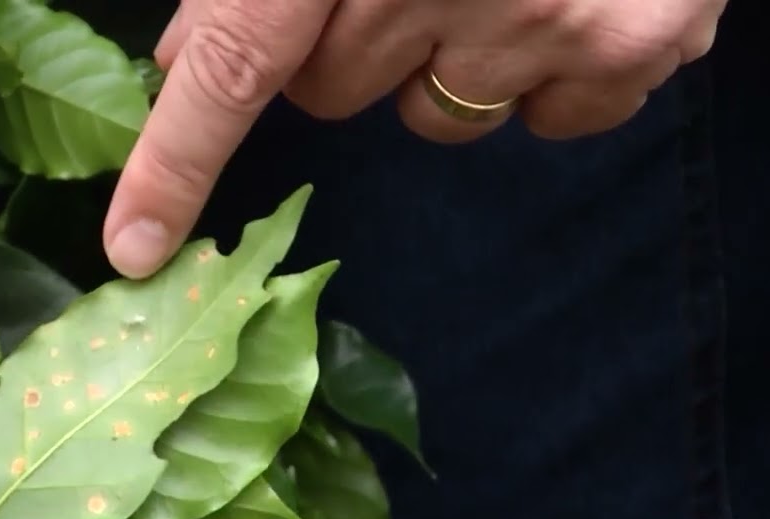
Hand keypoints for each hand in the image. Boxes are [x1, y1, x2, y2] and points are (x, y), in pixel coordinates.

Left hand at [102, 0, 724, 277]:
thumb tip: (181, 56)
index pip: (230, 65)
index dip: (173, 166)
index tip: (137, 245)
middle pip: (333, 94)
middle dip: (348, 46)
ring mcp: (537, 19)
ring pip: (436, 117)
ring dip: (446, 63)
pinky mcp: (632, 42)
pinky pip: (551, 119)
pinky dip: (552, 73)